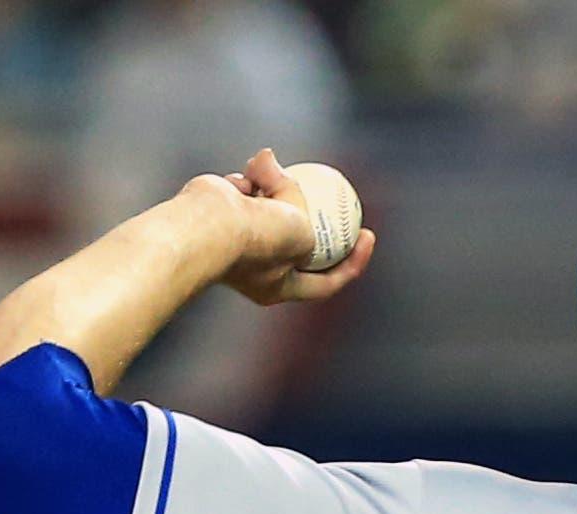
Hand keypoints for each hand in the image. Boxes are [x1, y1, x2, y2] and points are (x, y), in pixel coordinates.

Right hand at [183, 148, 376, 308]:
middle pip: (298, 238)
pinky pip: (247, 192)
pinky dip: (252, 179)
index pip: (326, 281)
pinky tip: (255, 165)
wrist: (208, 224)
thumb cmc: (259, 237)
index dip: (353, 262)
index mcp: (280, 286)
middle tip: (338, 194)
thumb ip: (301, 205)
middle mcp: (259, 267)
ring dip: (278, 186)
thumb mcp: (301, 229)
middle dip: (311, 213)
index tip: (368, 235)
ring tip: (278, 172)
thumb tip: (269, 163)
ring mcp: (240, 240)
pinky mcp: (223, 215)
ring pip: (272, 207)